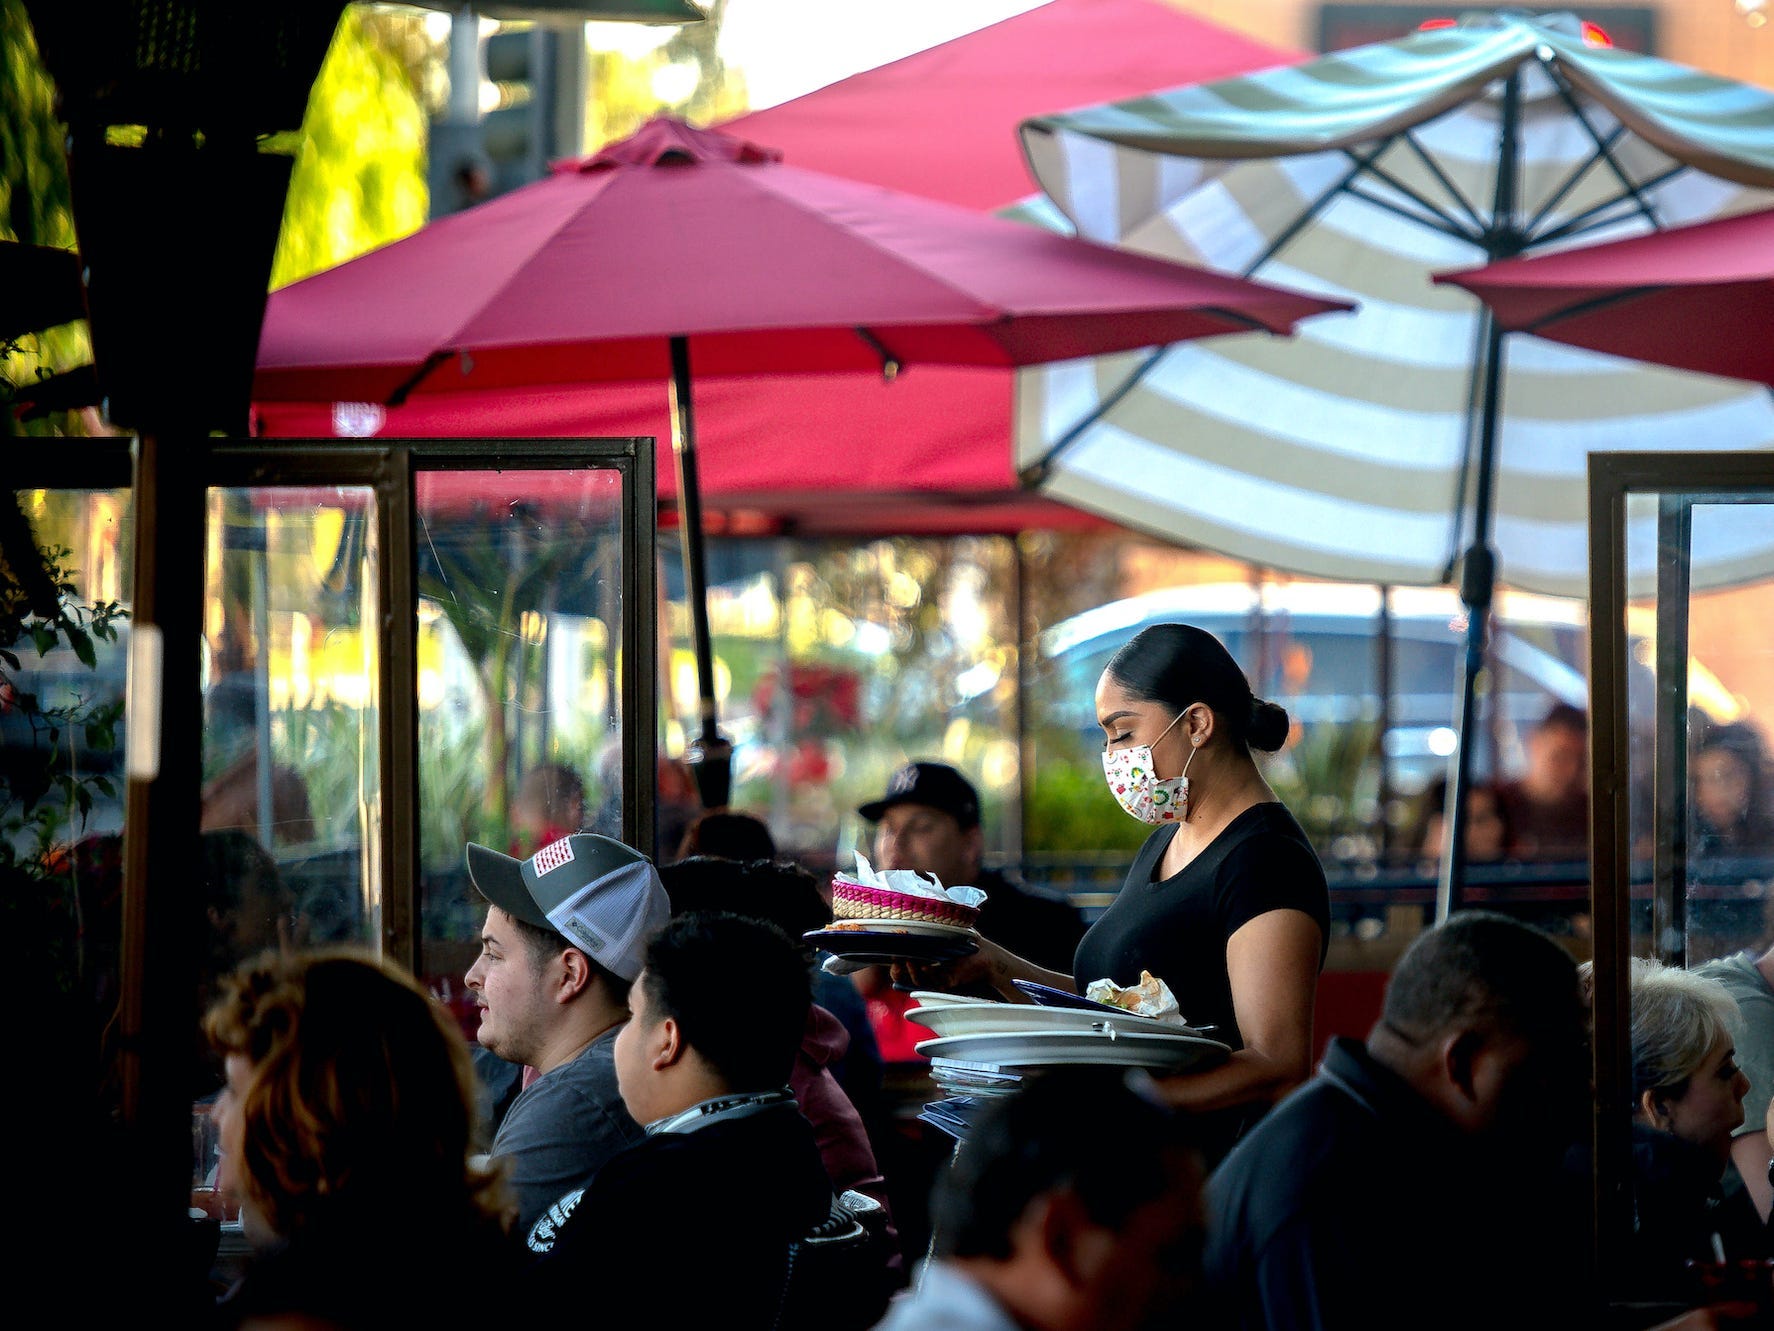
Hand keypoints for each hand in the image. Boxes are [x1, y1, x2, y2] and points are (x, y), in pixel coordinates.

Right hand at [891, 937, 1016, 998]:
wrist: (989, 955)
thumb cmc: (968, 941)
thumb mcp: (946, 930)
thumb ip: (930, 925)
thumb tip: (911, 915)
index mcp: (925, 956)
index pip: (904, 959)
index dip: (896, 956)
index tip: (892, 947)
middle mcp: (928, 968)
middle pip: (906, 972)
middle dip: (898, 967)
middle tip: (895, 957)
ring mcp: (937, 977)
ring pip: (917, 979)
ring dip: (910, 970)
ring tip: (908, 959)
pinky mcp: (947, 984)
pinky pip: (932, 982)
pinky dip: (926, 974)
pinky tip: (923, 965)